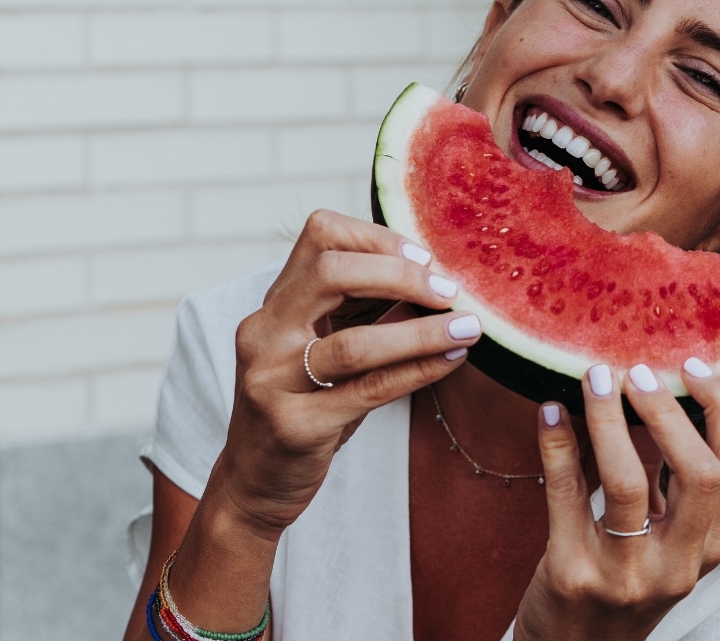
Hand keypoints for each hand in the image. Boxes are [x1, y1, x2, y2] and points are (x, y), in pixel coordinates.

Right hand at [209, 209, 480, 539]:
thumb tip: (434, 276)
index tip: (424, 256)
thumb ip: (359, 311)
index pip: (319, 235)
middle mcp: (263, 334)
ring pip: (354, 343)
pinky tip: (453, 359)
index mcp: (273, 306)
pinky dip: (419, 369)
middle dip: (400, 274)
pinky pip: (369, 390)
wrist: (252, 484)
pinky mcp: (294, 426)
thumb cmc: (301, 407)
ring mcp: (272, 381)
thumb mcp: (319, 349)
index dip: (377, 237)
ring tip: (468, 327)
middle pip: (330, 274)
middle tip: (449, 289)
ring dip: (422, 331)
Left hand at [515, 361, 719, 640]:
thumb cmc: (619, 582)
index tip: (692, 366)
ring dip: (609, 420)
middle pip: (699, 473)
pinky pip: (566, 495)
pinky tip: (548, 412)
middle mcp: (678, 564)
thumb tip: (654, 393)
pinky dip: (557, 445)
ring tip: (594, 378)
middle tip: (635, 372)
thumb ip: (665, 478)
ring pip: (628, 482)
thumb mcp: (660, 539)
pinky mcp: (573, 575)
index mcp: (708, 547)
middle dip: (667, 412)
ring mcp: (626, 574)